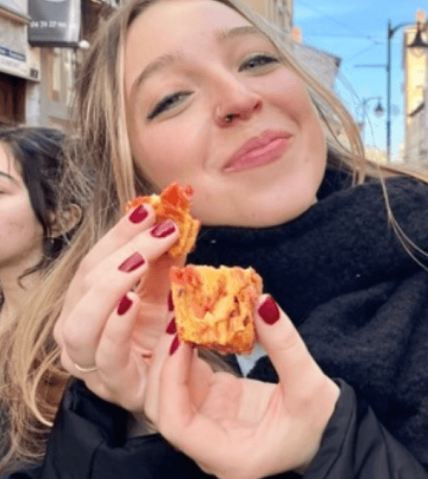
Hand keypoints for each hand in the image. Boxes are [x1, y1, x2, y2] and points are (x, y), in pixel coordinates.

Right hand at [54, 204, 183, 411]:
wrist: (182, 382)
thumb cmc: (164, 335)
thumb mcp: (163, 292)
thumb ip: (162, 261)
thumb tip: (173, 218)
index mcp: (85, 304)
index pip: (93, 261)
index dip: (118, 234)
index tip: (148, 208)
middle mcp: (77, 331)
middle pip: (86, 284)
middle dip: (124, 251)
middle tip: (161, 230)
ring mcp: (90, 362)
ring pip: (82, 322)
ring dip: (112, 286)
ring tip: (142, 261)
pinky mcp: (114, 385)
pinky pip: (107, 356)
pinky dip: (118, 327)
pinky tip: (134, 303)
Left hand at [145, 295, 340, 478]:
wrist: (329, 431)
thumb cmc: (321, 421)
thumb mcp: (308, 384)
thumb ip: (284, 345)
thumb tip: (263, 303)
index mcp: (229, 455)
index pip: (176, 424)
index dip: (170, 380)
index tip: (180, 340)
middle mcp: (211, 445)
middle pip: (163, 407)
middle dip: (164, 362)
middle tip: (177, 320)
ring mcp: (211, 424)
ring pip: (171, 392)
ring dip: (172, 355)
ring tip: (183, 316)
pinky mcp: (216, 404)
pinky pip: (190, 379)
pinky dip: (187, 353)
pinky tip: (194, 326)